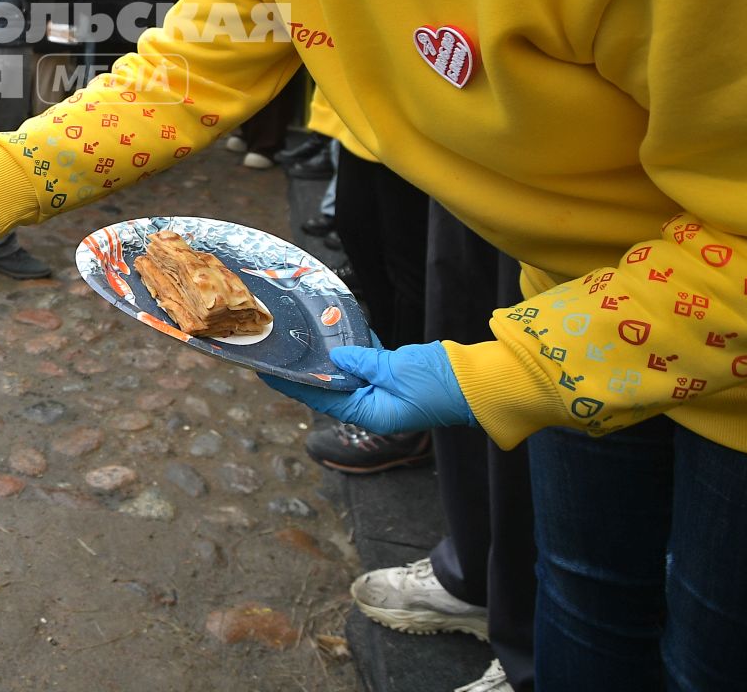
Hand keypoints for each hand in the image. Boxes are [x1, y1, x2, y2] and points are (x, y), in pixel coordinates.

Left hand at [259, 341, 475, 434]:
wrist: (479, 381)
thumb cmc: (439, 382)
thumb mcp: (395, 370)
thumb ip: (363, 363)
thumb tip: (337, 358)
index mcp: (370, 413)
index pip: (321, 399)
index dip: (293, 384)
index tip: (267, 371)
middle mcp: (374, 407)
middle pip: (331, 388)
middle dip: (308, 369)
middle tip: (283, 350)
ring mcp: (386, 393)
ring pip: (349, 374)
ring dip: (331, 358)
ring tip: (305, 339)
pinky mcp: (397, 378)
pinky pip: (369, 364)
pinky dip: (356, 349)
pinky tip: (342, 332)